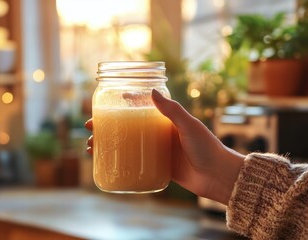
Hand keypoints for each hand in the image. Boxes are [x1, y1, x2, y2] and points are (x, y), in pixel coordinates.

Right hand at [85, 89, 244, 203]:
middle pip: (127, 127)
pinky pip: (135, 161)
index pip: (138, 108)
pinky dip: (120, 160)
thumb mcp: (189, 126)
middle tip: (90, 128)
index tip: (103, 104)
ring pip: (127, 144)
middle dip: (107, 127)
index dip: (120, 105)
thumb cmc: (207, 148)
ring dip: (109, 144)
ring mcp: (157, 150)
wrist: (218, 176)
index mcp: (166, 120)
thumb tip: (150, 91)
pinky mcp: (158, 166)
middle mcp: (159, 133)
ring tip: (91, 147)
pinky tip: (106, 162)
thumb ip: (172, 110)